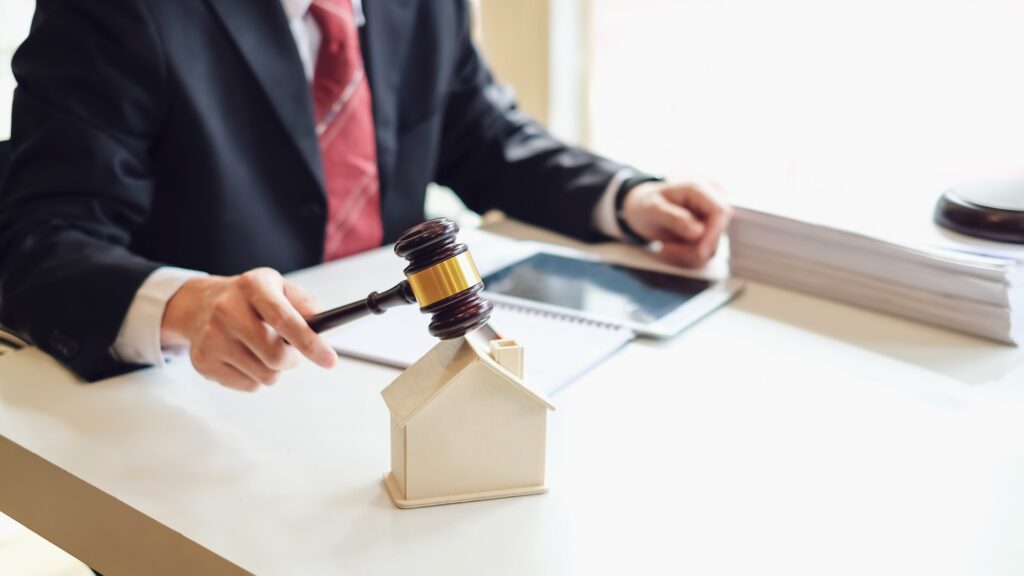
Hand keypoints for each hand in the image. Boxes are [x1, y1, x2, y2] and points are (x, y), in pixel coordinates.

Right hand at [161, 268, 336, 390]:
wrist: (200, 304)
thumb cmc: (249, 298)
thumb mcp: (277, 286)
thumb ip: (304, 301)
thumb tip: (320, 320)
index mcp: (251, 286)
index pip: (284, 319)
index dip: (310, 343)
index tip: (330, 360)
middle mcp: (227, 310)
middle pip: (275, 355)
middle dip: (292, 359)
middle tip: (290, 350)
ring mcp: (211, 337)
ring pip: (265, 376)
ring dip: (274, 369)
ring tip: (263, 350)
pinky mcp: (203, 362)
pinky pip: (248, 386)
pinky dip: (255, 377)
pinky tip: (245, 357)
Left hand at [620, 180, 731, 267]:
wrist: (642, 210)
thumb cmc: (646, 205)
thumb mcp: (652, 209)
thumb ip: (674, 218)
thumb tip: (699, 232)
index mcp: (698, 191)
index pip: (720, 212)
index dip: (714, 234)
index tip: (700, 252)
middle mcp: (708, 205)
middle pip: (716, 234)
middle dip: (693, 249)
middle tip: (663, 249)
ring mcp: (708, 223)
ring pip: (709, 249)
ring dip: (685, 255)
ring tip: (663, 248)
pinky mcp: (705, 237)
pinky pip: (701, 256)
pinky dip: (684, 258)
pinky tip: (668, 250)